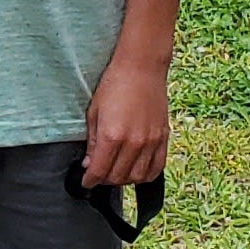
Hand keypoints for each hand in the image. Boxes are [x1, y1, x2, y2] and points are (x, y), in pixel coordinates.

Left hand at [81, 53, 171, 193]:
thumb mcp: (94, 112)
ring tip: (116, 172)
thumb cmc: (114, 85)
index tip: (86, 181)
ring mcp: (151, 141)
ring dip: (124, 180)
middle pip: (118, 177)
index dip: (90, 180)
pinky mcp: (163, 137)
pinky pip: (157, 167)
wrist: (141, 67)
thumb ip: (92, 142)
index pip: (99, 171)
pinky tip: (137, 171)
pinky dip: (146, 175)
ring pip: (137, 177)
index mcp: (112, 135)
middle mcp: (133, 142)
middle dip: (104, 180)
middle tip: (98, 174)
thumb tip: (90, 164)